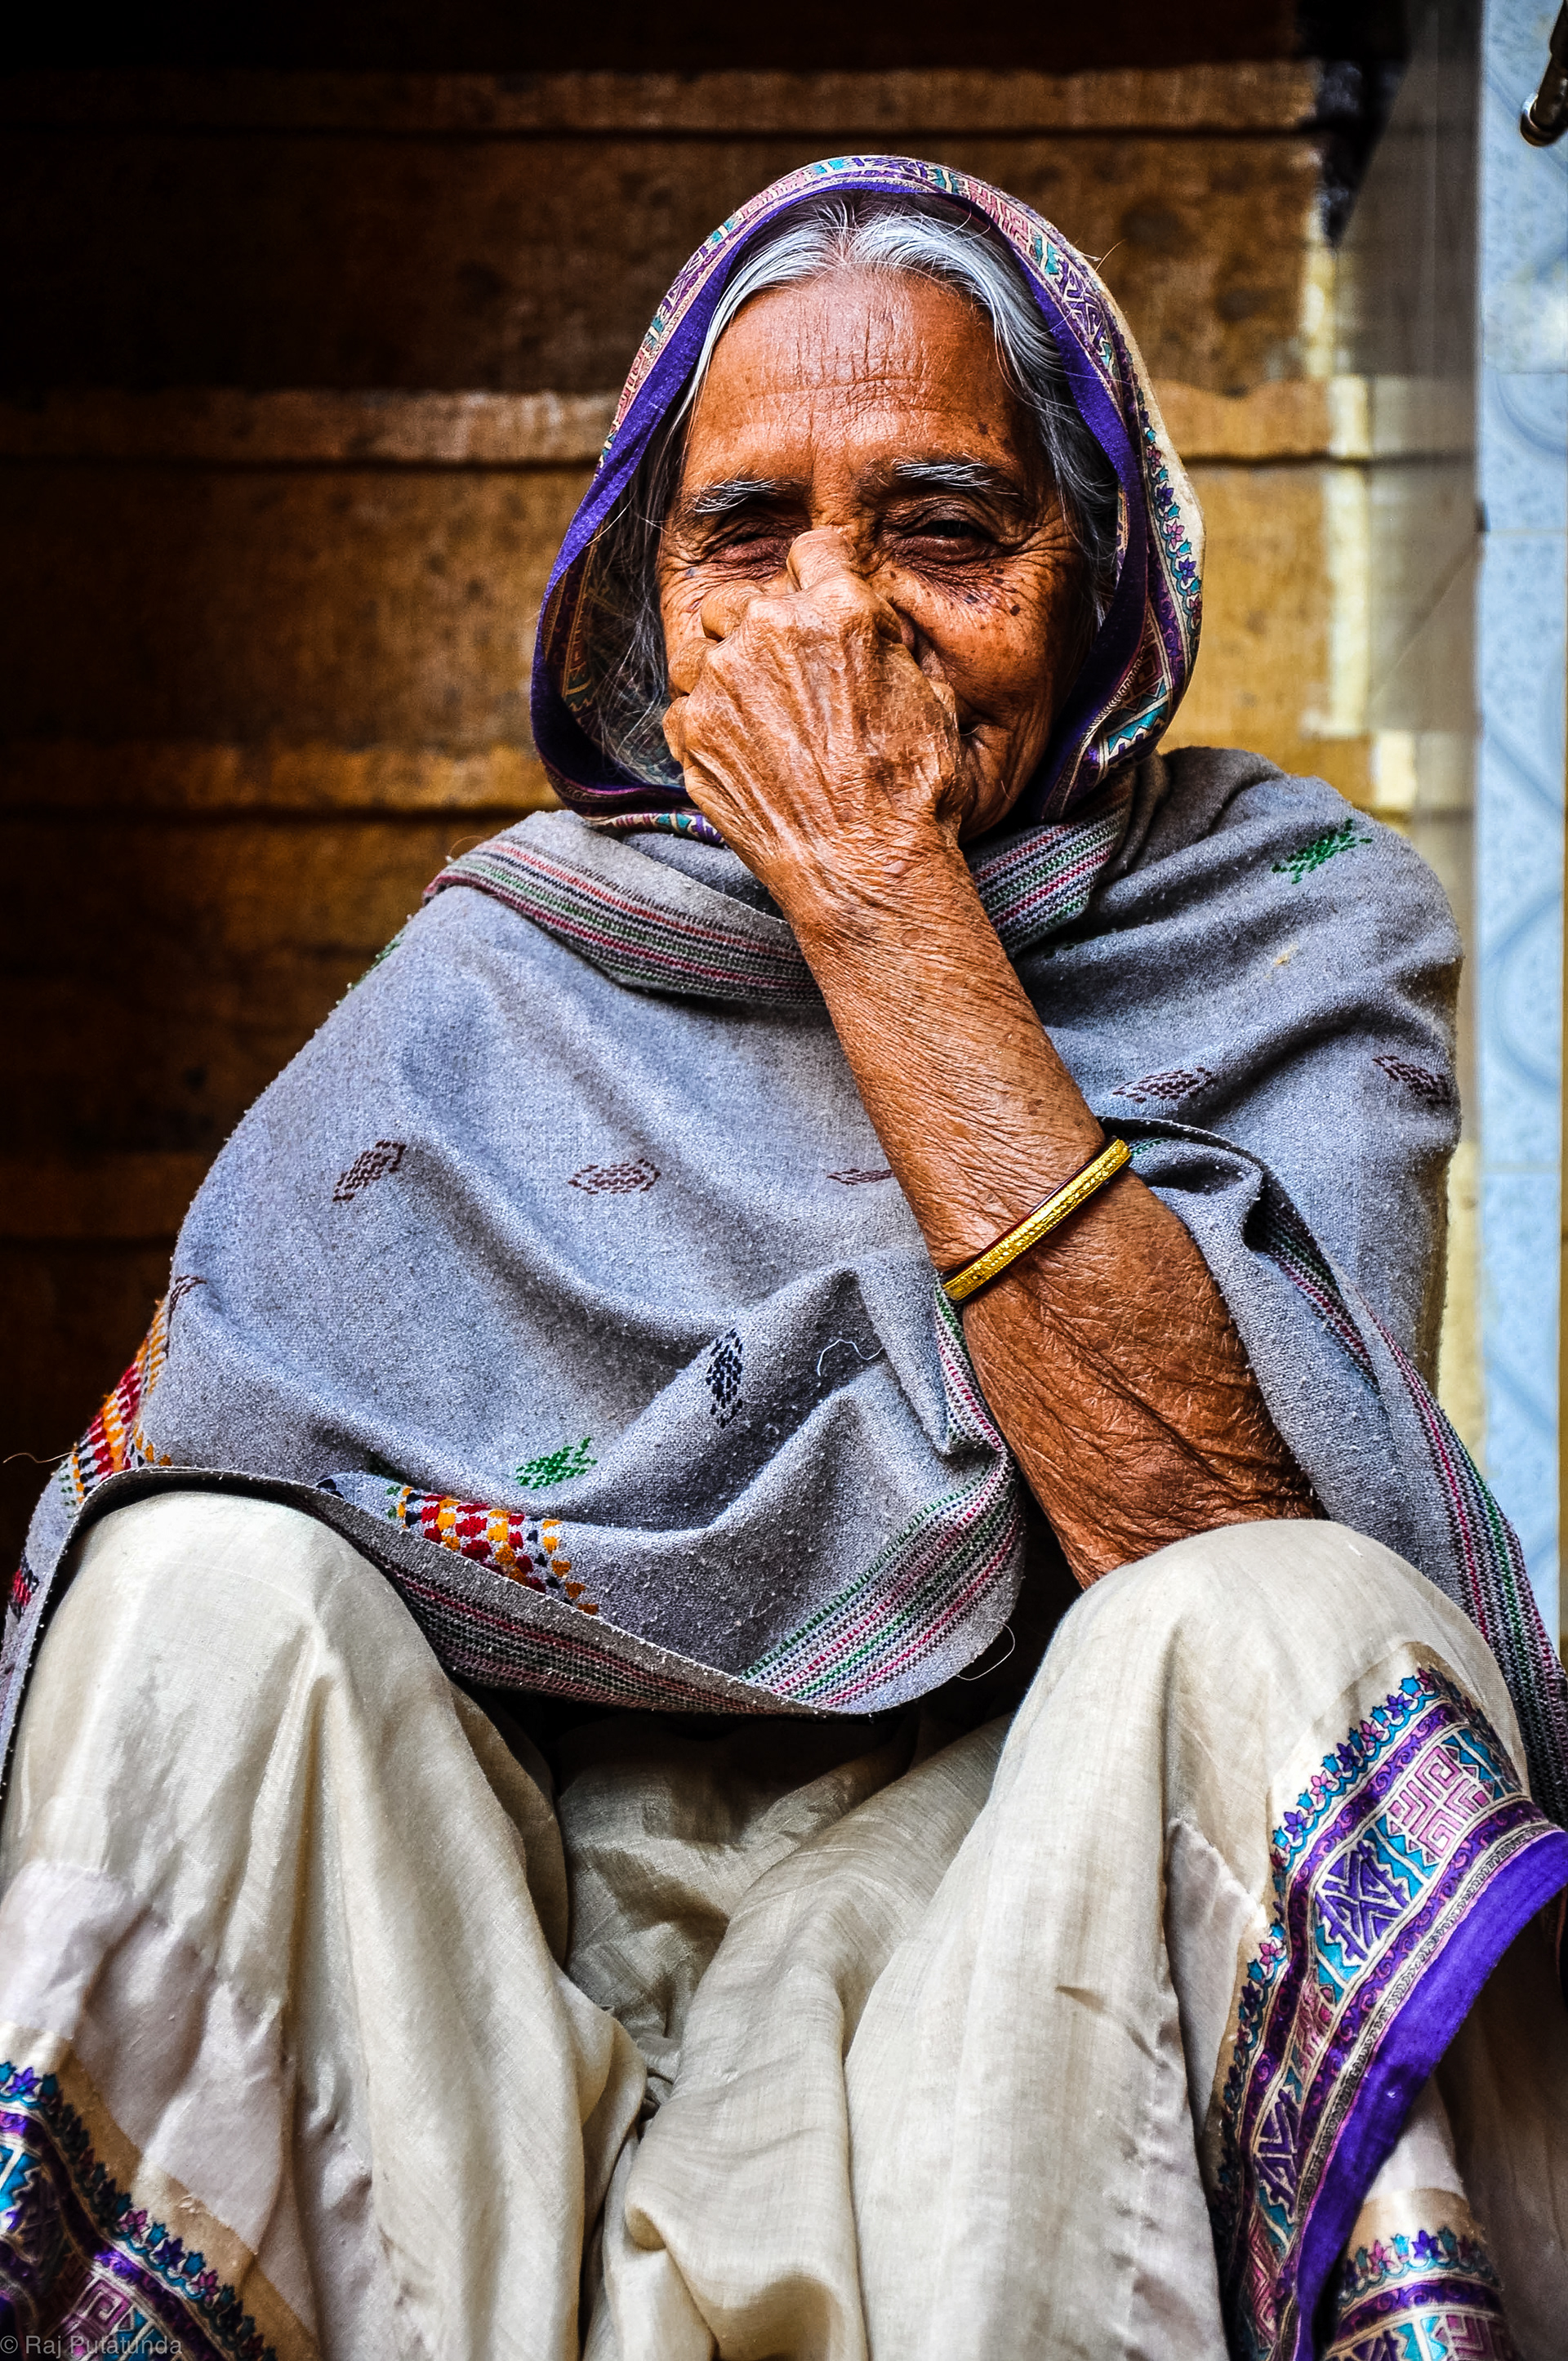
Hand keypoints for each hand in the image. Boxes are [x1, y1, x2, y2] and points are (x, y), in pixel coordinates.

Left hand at [663, 530, 967, 929]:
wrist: (866, 869)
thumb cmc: (912, 793)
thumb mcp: (933, 700)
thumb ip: (889, 651)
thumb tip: (875, 638)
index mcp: (839, 610)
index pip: (814, 550)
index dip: (819, 575)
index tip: (817, 597)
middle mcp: (769, 632)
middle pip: (742, 597)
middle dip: (758, 624)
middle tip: (782, 670)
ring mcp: (721, 684)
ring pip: (699, 648)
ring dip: (720, 669)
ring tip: (751, 710)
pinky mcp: (691, 735)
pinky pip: (681, 709)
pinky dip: (701, 723)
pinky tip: (736, 750)